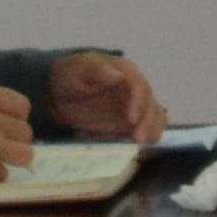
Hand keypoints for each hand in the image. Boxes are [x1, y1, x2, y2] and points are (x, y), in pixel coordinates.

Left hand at [43, 53, 165, 145]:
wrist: (61, 92)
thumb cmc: (70, 76)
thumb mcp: (78, 69)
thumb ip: (97, 70)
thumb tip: (118, 75)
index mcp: (125, 72)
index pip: (140, 86)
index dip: (139, 102)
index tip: (131, 119)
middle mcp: (135, 88)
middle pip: (151, 105)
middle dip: (147, 123)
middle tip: (137, 140)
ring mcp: (135, 106)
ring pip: (156, 118)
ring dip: (151, 131)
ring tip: (138, 145)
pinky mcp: (131, 123)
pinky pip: (147, 129)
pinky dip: (145, 138)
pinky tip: (132, 147)